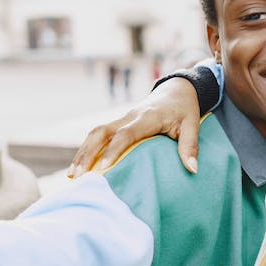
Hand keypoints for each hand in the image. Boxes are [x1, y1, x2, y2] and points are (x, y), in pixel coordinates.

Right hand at [68, 76, 200, 177]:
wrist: (177, 89)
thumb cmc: (185, 109)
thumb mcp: (192, 125)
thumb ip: (190, 146)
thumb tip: (192, 169)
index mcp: (147, 117)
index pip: (125, 133)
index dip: (113, 150)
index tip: (103, 168)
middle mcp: (129, 116)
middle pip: (101, 132)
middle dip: (87, 153)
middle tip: (77, 176)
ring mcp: (121, 118)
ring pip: (95, 133)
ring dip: (82, 152)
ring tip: (72, 175)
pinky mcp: (118, 123)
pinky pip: (98, 135)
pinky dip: (87, 149)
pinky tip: (80, 166)